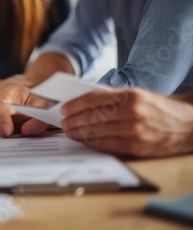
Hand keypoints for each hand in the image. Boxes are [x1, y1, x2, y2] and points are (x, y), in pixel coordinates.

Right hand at [0, 84, 50, 136]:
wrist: (23, 104)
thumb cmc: (32, 107)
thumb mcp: (42, 111)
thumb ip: (39, 121)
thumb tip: (26, 130)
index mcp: (10, 92)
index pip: (1, 105)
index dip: (2, 119)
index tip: (8, 132)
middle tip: (7, 135)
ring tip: (1, 131)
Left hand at [61, 88, 192, 156]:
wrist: (189, 124)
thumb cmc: (158, 109)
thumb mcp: (138, 95)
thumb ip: (113, 99)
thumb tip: (83, 104)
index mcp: (131, 95)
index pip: (94, 99)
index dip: (75, 105)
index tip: (64, 109)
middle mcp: (132, 112)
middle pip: (92, 116)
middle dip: (73, 120)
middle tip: (63, 123)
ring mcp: (135, 131)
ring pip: (97, 132)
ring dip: (79, 133)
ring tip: (70, 132)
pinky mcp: (137, 147)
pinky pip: (107, 146)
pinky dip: (92, 143)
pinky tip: (84, 141)